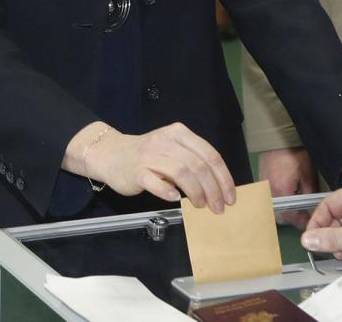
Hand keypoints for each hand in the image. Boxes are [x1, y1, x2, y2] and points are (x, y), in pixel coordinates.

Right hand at [84, 121, 236, 212]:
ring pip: (181, 172)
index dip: (223, 177)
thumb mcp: (172, 149)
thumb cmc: (147, 155)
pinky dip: (167, 191)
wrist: (110, 154)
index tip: (230, 196)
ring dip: (196, 192)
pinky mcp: (136, 171)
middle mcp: (166, 141)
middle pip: (198, 165)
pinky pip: (155, 182)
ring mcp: (150, 155)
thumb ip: (192, 161)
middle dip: (213, 189)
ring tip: (201, 205)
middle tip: (218, 207)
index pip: (209, 154)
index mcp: (180, 134)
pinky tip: (175, 200)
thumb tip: (217, 187)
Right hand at [259, 146, 317, 228]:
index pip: (292, 217)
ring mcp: (264, 190)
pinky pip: (270, 202)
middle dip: (294, 219)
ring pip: (275, 211)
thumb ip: (310, 194)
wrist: (277, 139)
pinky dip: (280, 205)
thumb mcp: (307, 174)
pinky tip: (288, 199)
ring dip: (286, 212)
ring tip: (298, 207)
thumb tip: (313, 208)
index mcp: (282, 192)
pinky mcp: (261, 186)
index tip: (311, 221)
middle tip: (306, 215)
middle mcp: (270, 194)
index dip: (303, 221)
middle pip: (281, 217)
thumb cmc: (294, 155)